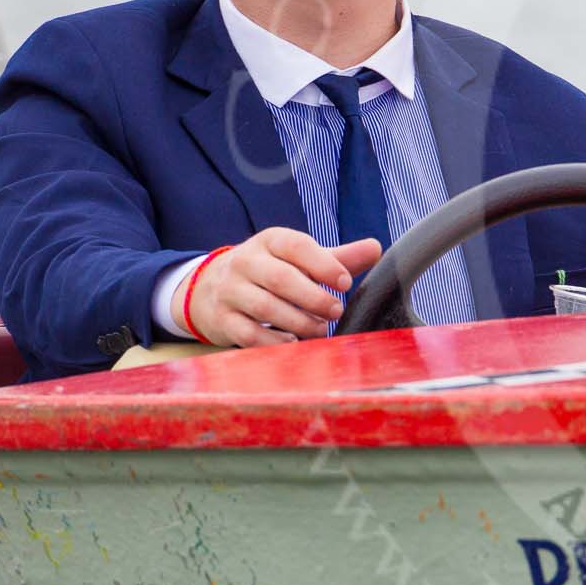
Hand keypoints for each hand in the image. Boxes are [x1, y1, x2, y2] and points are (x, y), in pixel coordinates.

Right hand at [174, 228, 383, 346]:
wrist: (210, 288)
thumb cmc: (270, 271)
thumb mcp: (298, 259)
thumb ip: (337, 257)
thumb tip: (376, 248)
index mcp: (269, 241)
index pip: (296, 246)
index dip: (323, 264)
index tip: (345, 283)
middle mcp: (245, 262)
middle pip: (280, 278)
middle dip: (313, 297)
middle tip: (336, 311)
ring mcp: (229, 291)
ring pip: (265, 307)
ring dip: (299, 321)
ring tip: (321, 329)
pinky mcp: (221, 319)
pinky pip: (249, 333)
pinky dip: (275, 342)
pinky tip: (294, 343)